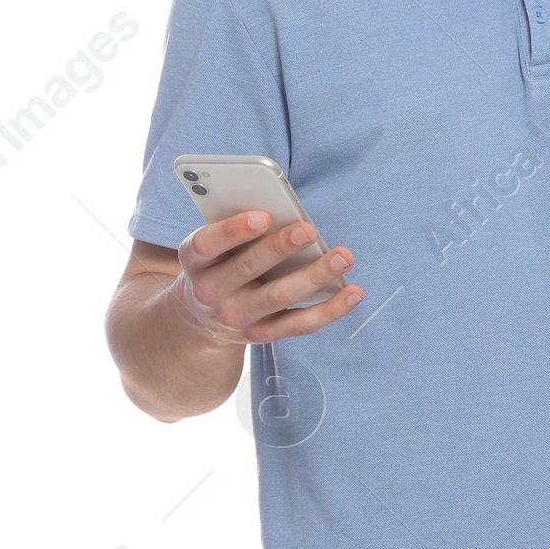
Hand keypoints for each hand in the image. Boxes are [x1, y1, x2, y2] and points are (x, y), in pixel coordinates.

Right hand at [175, 210, 362, 349]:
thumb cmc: (218, 264)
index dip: (234, 230)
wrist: (202, 318)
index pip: (208, 244)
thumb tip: (285, 214)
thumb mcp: (213, 246)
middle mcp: (211, 292)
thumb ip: (238, 229)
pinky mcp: (262, 334)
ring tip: (342, 256)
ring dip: (313, 275)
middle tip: (308, 230)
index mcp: (195, 261)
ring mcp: (237, 317)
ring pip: (279, 296)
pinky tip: (354, 292)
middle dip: (280, 248)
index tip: (264, 216)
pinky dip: (330, 310)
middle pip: (248, 268)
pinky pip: (300, 324)